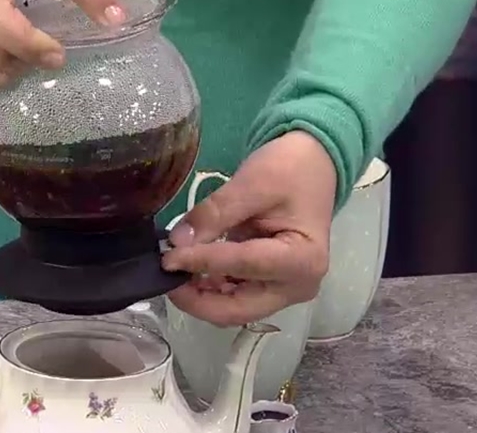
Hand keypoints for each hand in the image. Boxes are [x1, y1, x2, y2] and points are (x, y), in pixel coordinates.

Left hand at [162, 131, 336, 326]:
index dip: (200, 263)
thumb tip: (177, 242)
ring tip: (172, 270)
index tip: (166, 256)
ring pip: (231, 309)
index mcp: (302, 260)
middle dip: (195, 298)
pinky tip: (188, 270)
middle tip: (164, 274)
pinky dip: (208, 289)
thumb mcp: (251, 184)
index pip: (242, 266)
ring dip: (198, 295)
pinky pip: (233, 298)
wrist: (312, 167)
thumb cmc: (289, 170)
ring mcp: (283, 292)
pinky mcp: (270, 288)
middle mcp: (296, 287)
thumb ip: (214, 214)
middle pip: (236, 309)